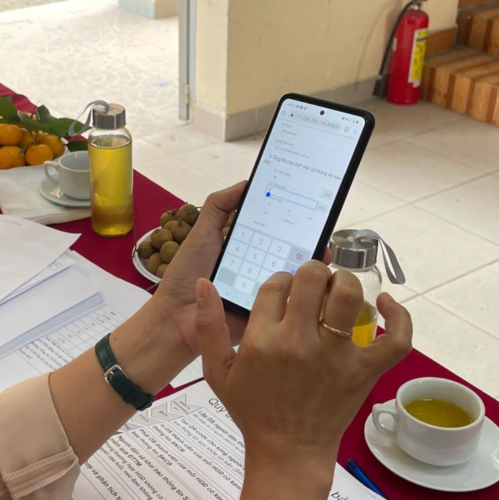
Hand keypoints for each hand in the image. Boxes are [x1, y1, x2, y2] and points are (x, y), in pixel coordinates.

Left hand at [151, 182, 332, 356]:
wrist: (175, 316)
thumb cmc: (187, 273)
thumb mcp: (202, 233)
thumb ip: (219, 207)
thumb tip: (246, 183)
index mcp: (248, 248)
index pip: (275, 230)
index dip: (292, 219)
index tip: (310, 203)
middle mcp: (260, 266)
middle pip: (291, 251)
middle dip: (308, 239)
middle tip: (322, 228)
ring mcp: (265, 290)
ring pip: (295, 276)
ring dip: (310, 265)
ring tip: (323, 252)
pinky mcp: (266, 313)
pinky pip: (287, 301)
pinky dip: (301, 292)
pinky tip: (313, 280)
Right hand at [194, 264, 411, 464]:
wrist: (287, 451)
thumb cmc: (253, 410)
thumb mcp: (217, 371)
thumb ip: (207, 326)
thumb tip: (203, 282)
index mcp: (262, 340)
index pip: (275, 284)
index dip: (280, 280)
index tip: (284, 291)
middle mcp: (299, 343)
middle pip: (313, 278)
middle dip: (313, 273)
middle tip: (313, 284)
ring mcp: (336, 356)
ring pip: (349, 296)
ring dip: (345, 282)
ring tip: (339, 288)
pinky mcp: (364, 371)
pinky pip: (395, 338)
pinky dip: (399, 317)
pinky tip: (386, 302)